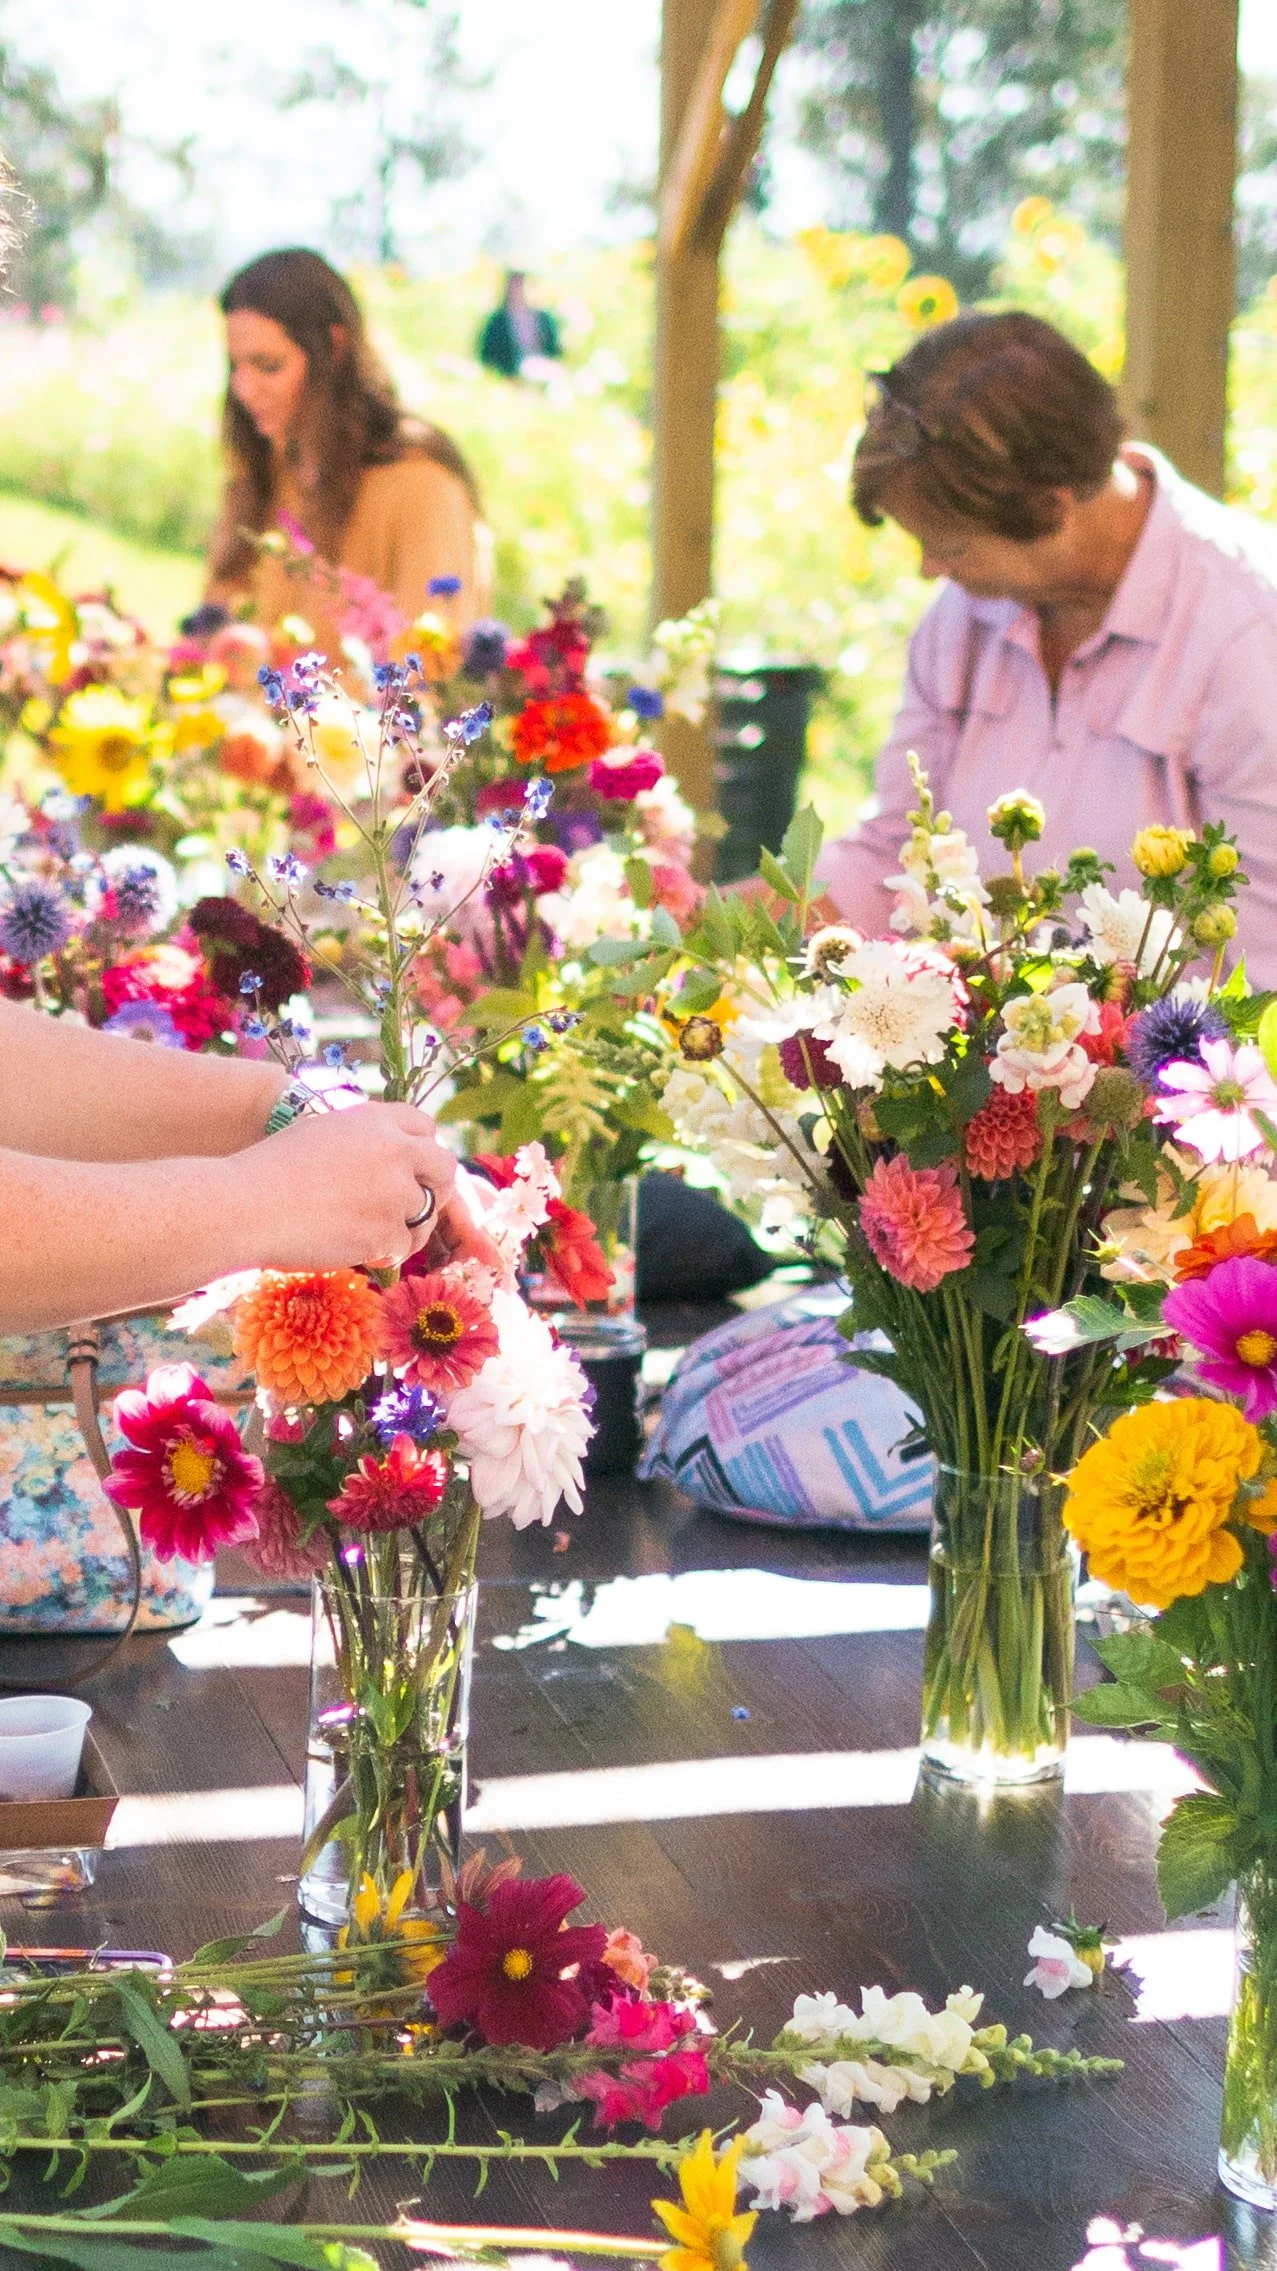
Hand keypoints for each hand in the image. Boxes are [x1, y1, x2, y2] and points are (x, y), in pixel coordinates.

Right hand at [227, 1102, 465, 1271]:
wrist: (244, 1205)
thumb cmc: (268, 1171)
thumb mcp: (322, 1134)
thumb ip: (362, 1138)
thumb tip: (390, 1157)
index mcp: (376, 1120)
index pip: (426, 1127)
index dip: (423, 1150)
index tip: (415, 1169)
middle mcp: (394, 1150)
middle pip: (444, 1168)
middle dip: (436, 1188)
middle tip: (417, 1207)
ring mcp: (395, 1192)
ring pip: (426, 1213)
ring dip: (408, 1227)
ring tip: (376, 1235)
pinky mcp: (387, 1232)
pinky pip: (403, 1247)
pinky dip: (385, 1253)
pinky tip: (359, 1251)